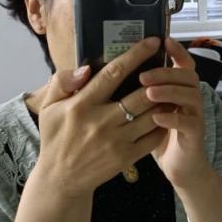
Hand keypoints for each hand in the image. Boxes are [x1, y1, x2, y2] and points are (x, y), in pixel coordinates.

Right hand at [35, 37, 166, 197]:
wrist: (60, 179)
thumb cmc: (55, 137)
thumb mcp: (49, 107)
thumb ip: (62, 82)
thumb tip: (86, 68)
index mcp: (81, 105)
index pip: (113, 74)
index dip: (135, 55)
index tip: (152, 42)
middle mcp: (101, 122)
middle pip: (140, 95)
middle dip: (158, 78)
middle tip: (168, 66)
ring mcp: (116, 141)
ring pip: (151, 115)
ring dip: (164, 100)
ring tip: (172, 88)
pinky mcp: (126, 157)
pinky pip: (153, 137)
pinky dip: (162, 123)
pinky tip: (166, 113)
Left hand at [140, 37, 210, 191]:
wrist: (178, 166)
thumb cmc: (156, 135)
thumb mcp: (143, 110)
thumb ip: (130, 90)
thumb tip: (105, 70)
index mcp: (179, 88)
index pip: (182, 63)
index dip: (176, 51)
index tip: (163, 41)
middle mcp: (190, 97)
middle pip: (187, 75)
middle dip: (165, 72)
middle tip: (143, 76)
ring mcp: (195, 114)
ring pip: (190, 95)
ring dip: (170, 91)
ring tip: (149, 93)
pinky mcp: (195, 134)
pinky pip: (188, 121)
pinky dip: (173, 117)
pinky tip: (156, 117)